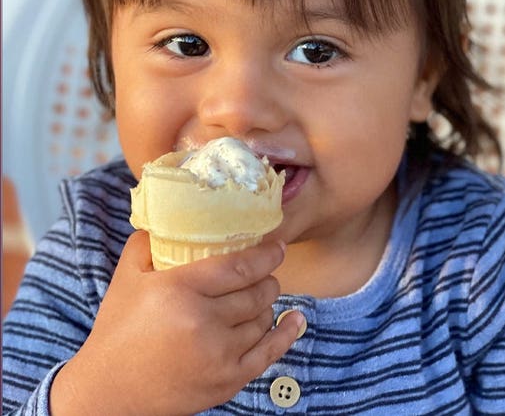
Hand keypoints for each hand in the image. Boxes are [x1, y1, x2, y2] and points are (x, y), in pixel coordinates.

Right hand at [51, 231, 303, 415]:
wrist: (108, 391)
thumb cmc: (117, 330)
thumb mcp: (126, 279)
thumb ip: (148, 243)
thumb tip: (171, 214)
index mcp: (179, 290)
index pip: (240, 267)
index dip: (266, 255)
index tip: (277, 248)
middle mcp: (202, 322)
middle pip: (256, 293)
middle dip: (267, 281)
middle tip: (264, 276)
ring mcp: (218, 354)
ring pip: (263, 319)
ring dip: (266, 306)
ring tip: (258, 299)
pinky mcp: (227, 381)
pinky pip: (270, 352)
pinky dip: (287, 333)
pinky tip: (295, 319)